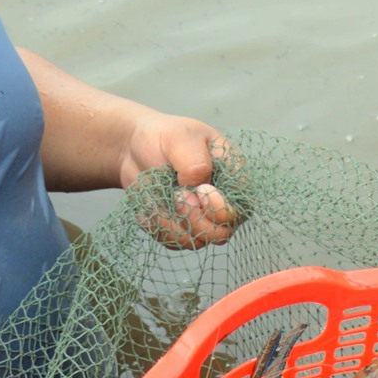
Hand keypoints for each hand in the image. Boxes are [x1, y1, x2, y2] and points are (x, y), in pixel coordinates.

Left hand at [117, 111, 238, 248]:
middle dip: (195, 219)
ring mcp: (202, 217)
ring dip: (173, 224)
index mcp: (232, 176)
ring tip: (159, 198)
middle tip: (177, 196)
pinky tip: (151, 206)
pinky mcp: (182, 228)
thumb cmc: (164, 136)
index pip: (242, 207)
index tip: (200, 189)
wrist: (135, 147)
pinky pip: (174, 241)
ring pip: (197, 240)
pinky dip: (159, 226)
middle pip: (222, 232)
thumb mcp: (181, 138)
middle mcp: (222, 201)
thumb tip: (198, 187)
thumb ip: (195, 162)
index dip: (221, 208)